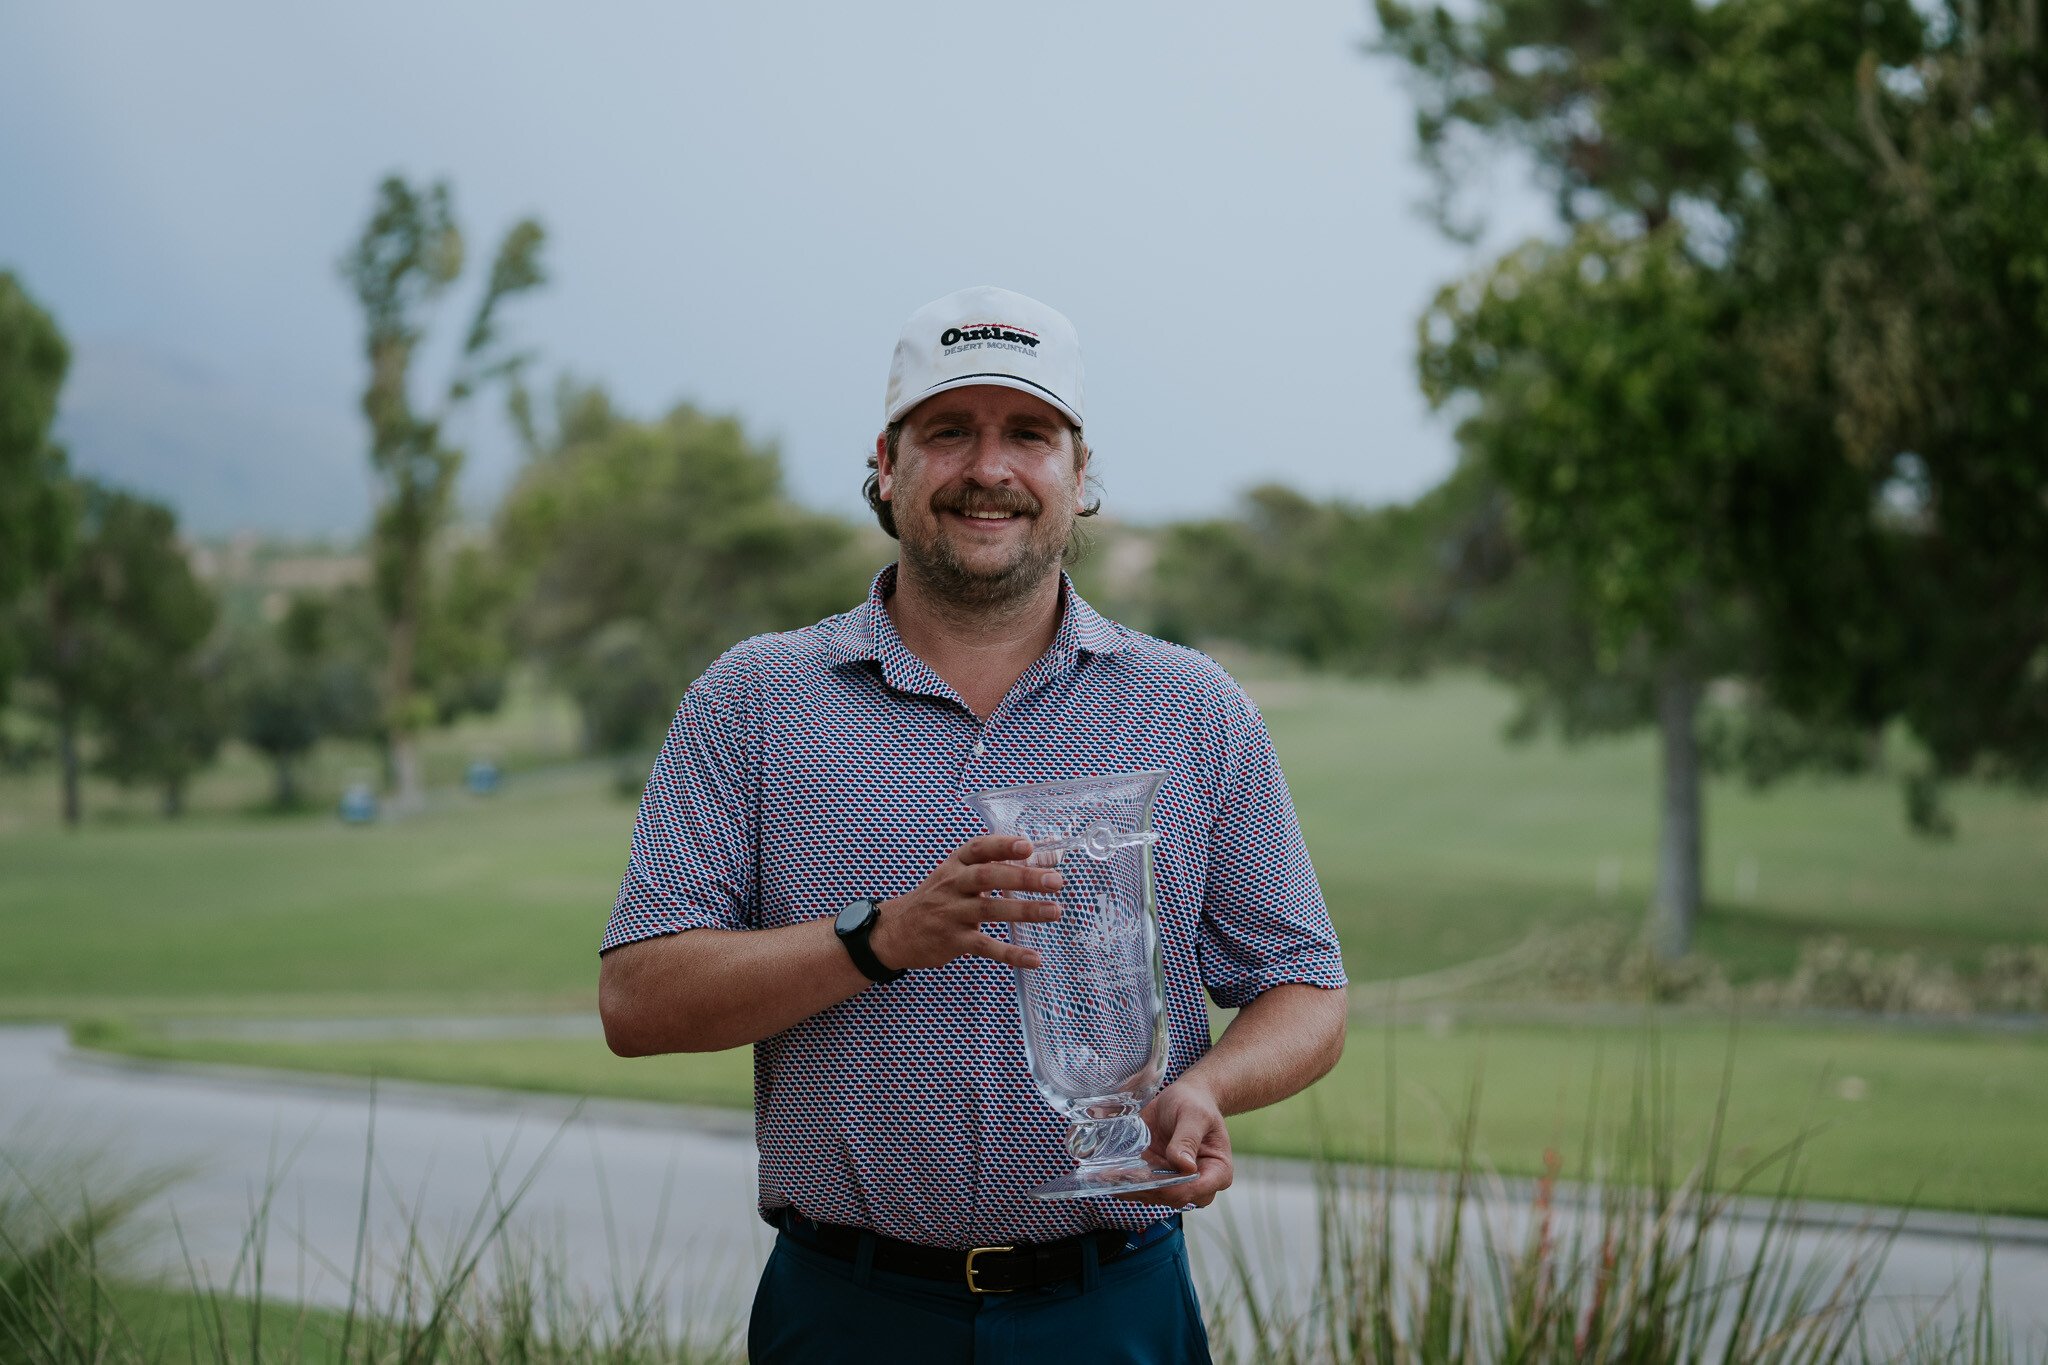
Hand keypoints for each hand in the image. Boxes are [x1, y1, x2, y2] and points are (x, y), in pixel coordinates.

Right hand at [866, 835, 1062, 971]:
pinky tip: (1034, 958)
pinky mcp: (953, 941)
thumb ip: (1000, 864)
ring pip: (990, 910)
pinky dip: (1011, 953)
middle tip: (1056, 881)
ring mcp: (952, 913)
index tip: (1028, 846)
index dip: (1003, 845)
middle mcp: (953, 885)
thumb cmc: (938, 898)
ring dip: (1025, 910)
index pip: (979, 848)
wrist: (896, 931)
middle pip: (988, 876)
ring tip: (1054, 911)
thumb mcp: (959, 874)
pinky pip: (985, 946)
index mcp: (956, 864)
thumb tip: (1048, 855)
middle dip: (1023, 877)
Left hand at [1117, 1077, 1233, 1208]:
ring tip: (1107, 1177)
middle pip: (1173, 1197)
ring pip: (1155, 1196)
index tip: (1146, 1177)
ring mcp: (1178, 1182)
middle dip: (1146, 1189)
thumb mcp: (1194, 1115)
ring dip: (1132, 1188)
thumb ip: (1188, 1139)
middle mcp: (1199, 1183)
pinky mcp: (1159, 1177)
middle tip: (1119, 1177)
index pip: (1196, 1189)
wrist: (1185, 1096)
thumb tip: (1185, 1166)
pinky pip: (1144, 1187)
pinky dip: (1127, 1183)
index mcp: (1218, 1171)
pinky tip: (1108, 1175)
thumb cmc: (1195, 1103)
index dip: (1171, 1188)